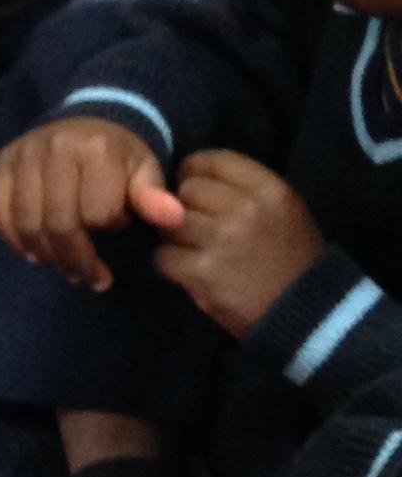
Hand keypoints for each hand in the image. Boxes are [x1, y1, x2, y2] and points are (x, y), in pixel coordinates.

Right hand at [0, 115, 175, 291]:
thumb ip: (154, 196)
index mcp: (95, 150)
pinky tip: (33, 253)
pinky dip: (12, 238)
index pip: (98, 213)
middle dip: (76, 260)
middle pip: (59, 223)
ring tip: (65, 268)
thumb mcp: (146, 170)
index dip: (110, 229)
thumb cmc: (120, 154)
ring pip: (27, 222)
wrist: (88, 119)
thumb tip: (171, 218)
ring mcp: (23, 155)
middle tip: (90, 278)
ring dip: (46, 255)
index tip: (120, 229)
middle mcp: (54, 148)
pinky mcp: (3, 162)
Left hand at [152, 149, 325, 337]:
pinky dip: (172, 266)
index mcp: (270, 190)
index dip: (196, 172)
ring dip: (176, 237)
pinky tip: (192, 273)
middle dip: (186, 207)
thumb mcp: (284, 212)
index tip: (195, 187)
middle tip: (199, 228)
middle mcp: (246, 209)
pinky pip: (164, 256)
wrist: (311, 317)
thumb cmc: (293, 261)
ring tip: (196, 251)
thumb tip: (189, 176)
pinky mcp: (204, 272)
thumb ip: (242, 190)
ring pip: (170, 220)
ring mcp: (223, 239)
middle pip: (188, 189)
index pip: (213, 160)